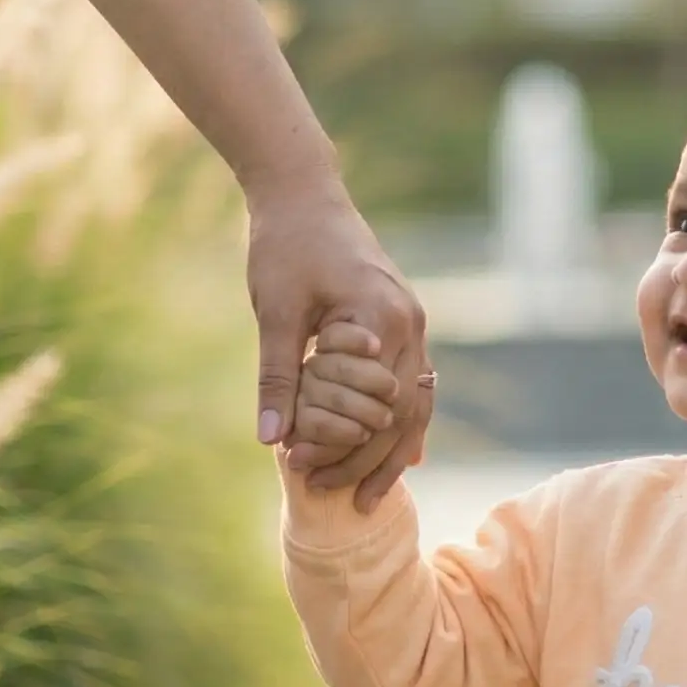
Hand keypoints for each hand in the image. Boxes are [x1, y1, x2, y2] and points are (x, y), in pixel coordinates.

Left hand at [246, 169, 429, 509]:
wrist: (303, 192)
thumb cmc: (285, 245)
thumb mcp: (275, 312)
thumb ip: (278, 377)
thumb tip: (272, 440)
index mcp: (382, 320)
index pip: (373, 408)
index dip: (340, 446)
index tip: (300, 468)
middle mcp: (409, 325)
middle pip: (403, 416)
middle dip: (367, 461)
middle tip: (330, 494)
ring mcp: (413, 324)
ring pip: (415, 407)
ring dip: (390, 452)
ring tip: (366, 494)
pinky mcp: (403, 323)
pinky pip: (414, 386)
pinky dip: (403, 424)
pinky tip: (399, 458)